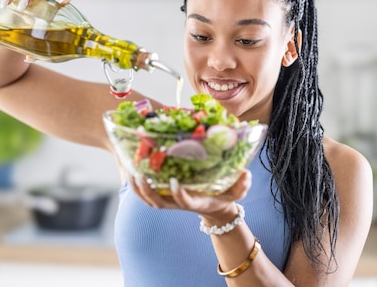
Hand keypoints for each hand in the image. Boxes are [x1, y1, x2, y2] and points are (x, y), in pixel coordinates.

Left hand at [130, 169, 251, 218]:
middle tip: (140, 175)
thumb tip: (246, 173)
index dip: (179, 194)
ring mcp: (169, 201)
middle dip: (148, 191)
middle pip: (159, 203)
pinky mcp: (164, 196)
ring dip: (138, 188)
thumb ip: (242, 185)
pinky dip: (137, 186)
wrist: (214, 206)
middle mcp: (179, 203)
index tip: (175, 182)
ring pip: (149, 200)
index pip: (185, 202)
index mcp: (196, 202)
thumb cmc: (224, 196)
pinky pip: (146, 194)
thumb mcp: (237, 192)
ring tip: (130, 170)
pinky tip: (131, 170)